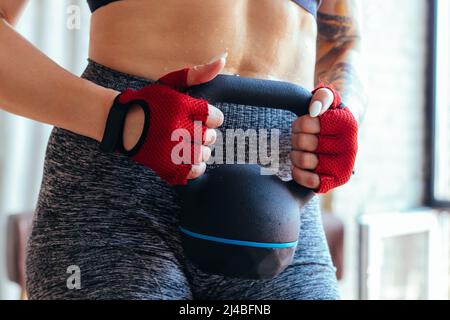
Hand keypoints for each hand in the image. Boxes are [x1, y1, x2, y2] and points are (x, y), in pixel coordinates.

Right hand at [104, 54, 226, 184]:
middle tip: (190, 131)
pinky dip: (194, 166)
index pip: (214, 117)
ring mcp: (172, 149)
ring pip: (203, 154)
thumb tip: (222, 60)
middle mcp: (177, 128)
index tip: (201, 117)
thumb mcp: (170, 83)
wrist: (120, 124)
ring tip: (186, 144)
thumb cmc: (149, 102)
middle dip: (203, 134)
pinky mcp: (166, 166)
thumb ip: (197, 74)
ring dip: (198, 150)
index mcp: (181, 107)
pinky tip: (186, 158)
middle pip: (210, 137)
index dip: (211, 118)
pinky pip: (193, 171)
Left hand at [291, 85, 357, 192]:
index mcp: (348, 125)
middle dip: (297, 138)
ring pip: (302, 160)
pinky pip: (308, 180)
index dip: (299, 123)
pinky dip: (298, 172)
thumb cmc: (328, 115)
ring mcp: (343, 166)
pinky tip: (301, 165)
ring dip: (295, 154)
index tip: (306, 122)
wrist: (340, 135)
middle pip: (302, 142)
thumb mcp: (327, 99)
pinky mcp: (334, 182)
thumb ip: (322, 96)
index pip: (306, 123)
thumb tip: (315, 109)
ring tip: (303, 150)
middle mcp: (350, 147)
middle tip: (303, 137)